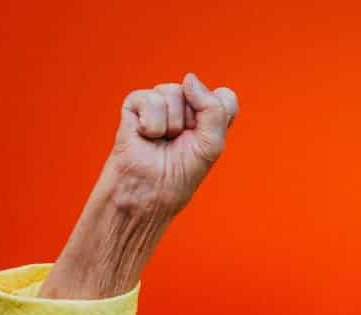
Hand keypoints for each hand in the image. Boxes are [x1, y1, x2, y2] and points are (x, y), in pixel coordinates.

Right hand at [107, 72, 238, 219]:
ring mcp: (161, 103)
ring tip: (162, 141)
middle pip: (197, 91)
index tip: (205, 138)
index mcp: (208, 117)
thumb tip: (189, 78)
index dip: (216, 114)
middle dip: (191, 122)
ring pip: (174, 93)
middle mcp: (186, 107)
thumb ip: (213, 109)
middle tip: (179, 142)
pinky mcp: (136, 103)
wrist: (148, 190)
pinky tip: (146, 136)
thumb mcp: (212, 144)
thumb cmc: (180, 174)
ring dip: (171, 125)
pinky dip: (152, 124)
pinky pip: (151, 99)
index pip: (224, 97)